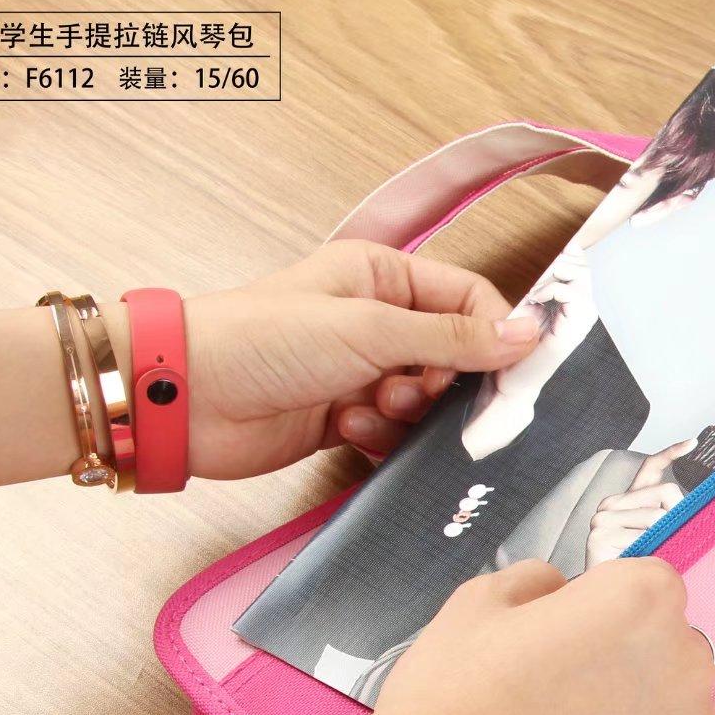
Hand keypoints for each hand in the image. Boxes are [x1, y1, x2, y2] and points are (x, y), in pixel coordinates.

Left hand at [170, 240, 541, 478]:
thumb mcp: (370, 330)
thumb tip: (528, 333)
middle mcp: (375, 320)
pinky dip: (382, 438)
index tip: (514, 371)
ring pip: (426, 402)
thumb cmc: (261, 341)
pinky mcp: (345, 418)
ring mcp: (360, 371)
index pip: (468, 298)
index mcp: (381, 276)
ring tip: (374, 410)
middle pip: (453, 357)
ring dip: (410, 415)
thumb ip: (454, 338)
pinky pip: (395, 435)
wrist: (186, 400)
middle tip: (422, 395)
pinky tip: (350, 430)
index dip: (495, 333)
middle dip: (446, 384)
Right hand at [361, 557, 714, 714]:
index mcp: (642, 595)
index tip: (569, 649)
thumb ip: (539, 580)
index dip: (604, 619)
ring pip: (682, 713)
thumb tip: (563, 589)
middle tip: (564, 705)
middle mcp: (686, 653)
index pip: (650, 592)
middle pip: (672, 651)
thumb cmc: (450, 700)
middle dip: (629, 670)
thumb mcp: (479, 601)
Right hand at [584, 439, 695, 566]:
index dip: (671, 453)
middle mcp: (611, 503)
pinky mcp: (600, 535)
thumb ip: (670, 517)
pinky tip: (639, 563)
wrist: (609, 601)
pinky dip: (651, 553)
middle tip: (670, 543)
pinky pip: (644, 537)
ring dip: (664, 540)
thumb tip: (688, 503)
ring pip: (658, 516)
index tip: (692, 443)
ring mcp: (602, 517)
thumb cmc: (638, 569)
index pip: (649, 468)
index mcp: (626, 500)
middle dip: (677, 517)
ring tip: (650, 558)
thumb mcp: (661, 538)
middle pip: (666, 492)